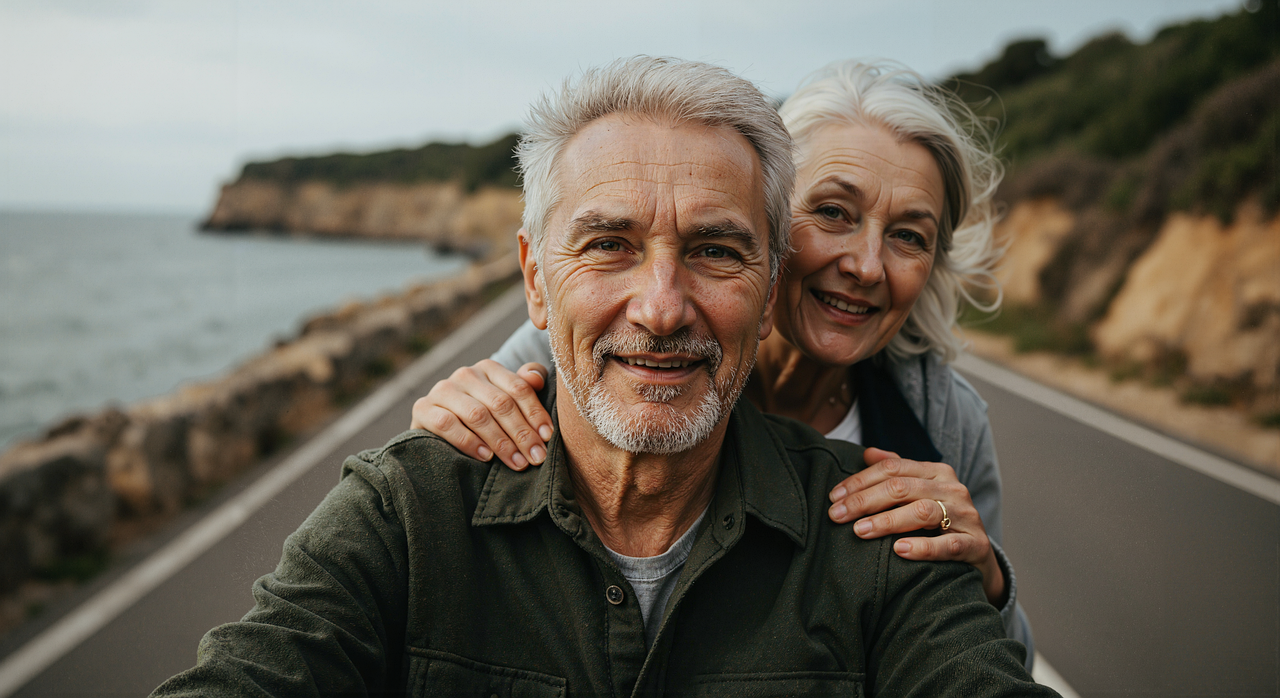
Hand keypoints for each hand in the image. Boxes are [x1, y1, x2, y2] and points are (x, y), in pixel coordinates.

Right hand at [410, 360, 553, 470]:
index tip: (548, 437)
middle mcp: (465, 374)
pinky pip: (448, 424)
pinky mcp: (423, 408)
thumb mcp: (505, 399)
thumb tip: (537, 379)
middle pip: (500, 403)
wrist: (437, 428)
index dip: (535, 413)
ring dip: (500, 442)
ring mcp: (442, 390)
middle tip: (536, 457)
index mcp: (489, 368)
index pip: (518, 388)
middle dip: (522, 433)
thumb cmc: (481, 414)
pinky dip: (469, 442)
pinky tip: (486, 457)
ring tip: (516, 463)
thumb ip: (524, 386)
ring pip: (477, 415)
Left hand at [827, 447, 1006, 605]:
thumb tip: (868, 452)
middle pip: (902, 487)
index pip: (892, 469)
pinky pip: (947, 545)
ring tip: (860, 530)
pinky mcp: (974, 544)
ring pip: (922, 511)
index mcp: (936, 472)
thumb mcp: (920, 492)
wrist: (977, 555)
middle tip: (837, 515)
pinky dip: (922, 547)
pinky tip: (899, 550)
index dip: (860, 481)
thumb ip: (897, 472)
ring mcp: (966, 516)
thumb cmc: (940, 521)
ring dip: (887, 521)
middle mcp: (952, 488)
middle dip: (864, 500)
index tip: (834, 497)